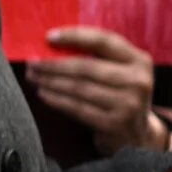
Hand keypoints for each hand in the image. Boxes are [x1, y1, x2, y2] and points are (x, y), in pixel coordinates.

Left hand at [28, 26, 169, 151]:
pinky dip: (57, 100)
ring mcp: (129, 104)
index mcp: (139, 60)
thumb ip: (96, 55)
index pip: (104, 41)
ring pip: (79, 88)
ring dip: (51, 81)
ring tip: (33, 77)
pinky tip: (43, 94)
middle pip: (86, 67)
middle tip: (32, 63)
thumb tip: (51, 43)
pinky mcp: (115, 124)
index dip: (75, 36)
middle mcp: (138, 81)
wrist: (137, 135)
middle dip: (54, 64)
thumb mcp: (119, 72)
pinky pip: (78, 108)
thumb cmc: (119, 94)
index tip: (48, 37)